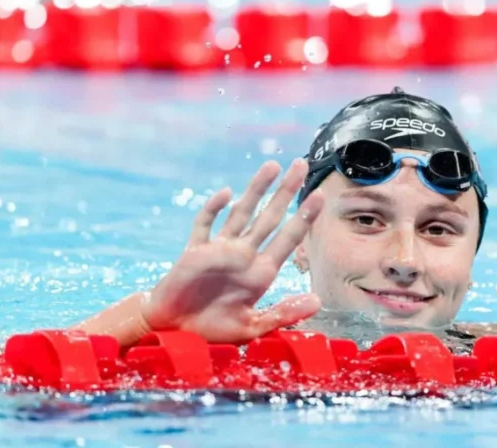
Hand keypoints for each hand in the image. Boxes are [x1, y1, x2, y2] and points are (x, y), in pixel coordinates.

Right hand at [141, 158, 324, 342]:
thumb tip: (318, 301)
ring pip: (242, 213)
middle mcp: (244, 255)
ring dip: (256, 189)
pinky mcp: (194, 252)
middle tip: (302, 164)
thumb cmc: (213, 330)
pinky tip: (226, 194)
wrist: (175, 332)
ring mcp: (220, 250)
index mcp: (261, 273)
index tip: (321, 195)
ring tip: (273, 165)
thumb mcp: (253, 327)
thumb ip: (283, 313)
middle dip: (286, 191)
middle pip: (270, 217)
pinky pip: (204, 226)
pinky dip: (214, 210)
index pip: (288, 238)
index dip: (304, 217)